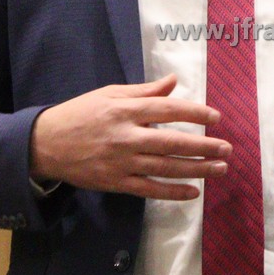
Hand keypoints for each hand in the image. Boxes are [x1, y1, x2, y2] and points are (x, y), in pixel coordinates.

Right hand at [30, 74, 228, 200]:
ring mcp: (121, 163)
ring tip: (220, 169)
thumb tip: (173, 81)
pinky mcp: (116, 183)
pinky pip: (149, 189)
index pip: (167, 110)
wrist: (45, 144)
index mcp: (125, 110)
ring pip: (165, 168)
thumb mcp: (110, 94)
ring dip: (196, 170)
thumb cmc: (80, 114)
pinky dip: (172, 192)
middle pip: (171, 143)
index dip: (194, 113)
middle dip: (203, 147)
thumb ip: (144, 91)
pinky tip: (193, 193)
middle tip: (227, 149)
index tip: (216, 117)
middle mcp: (126, 137)